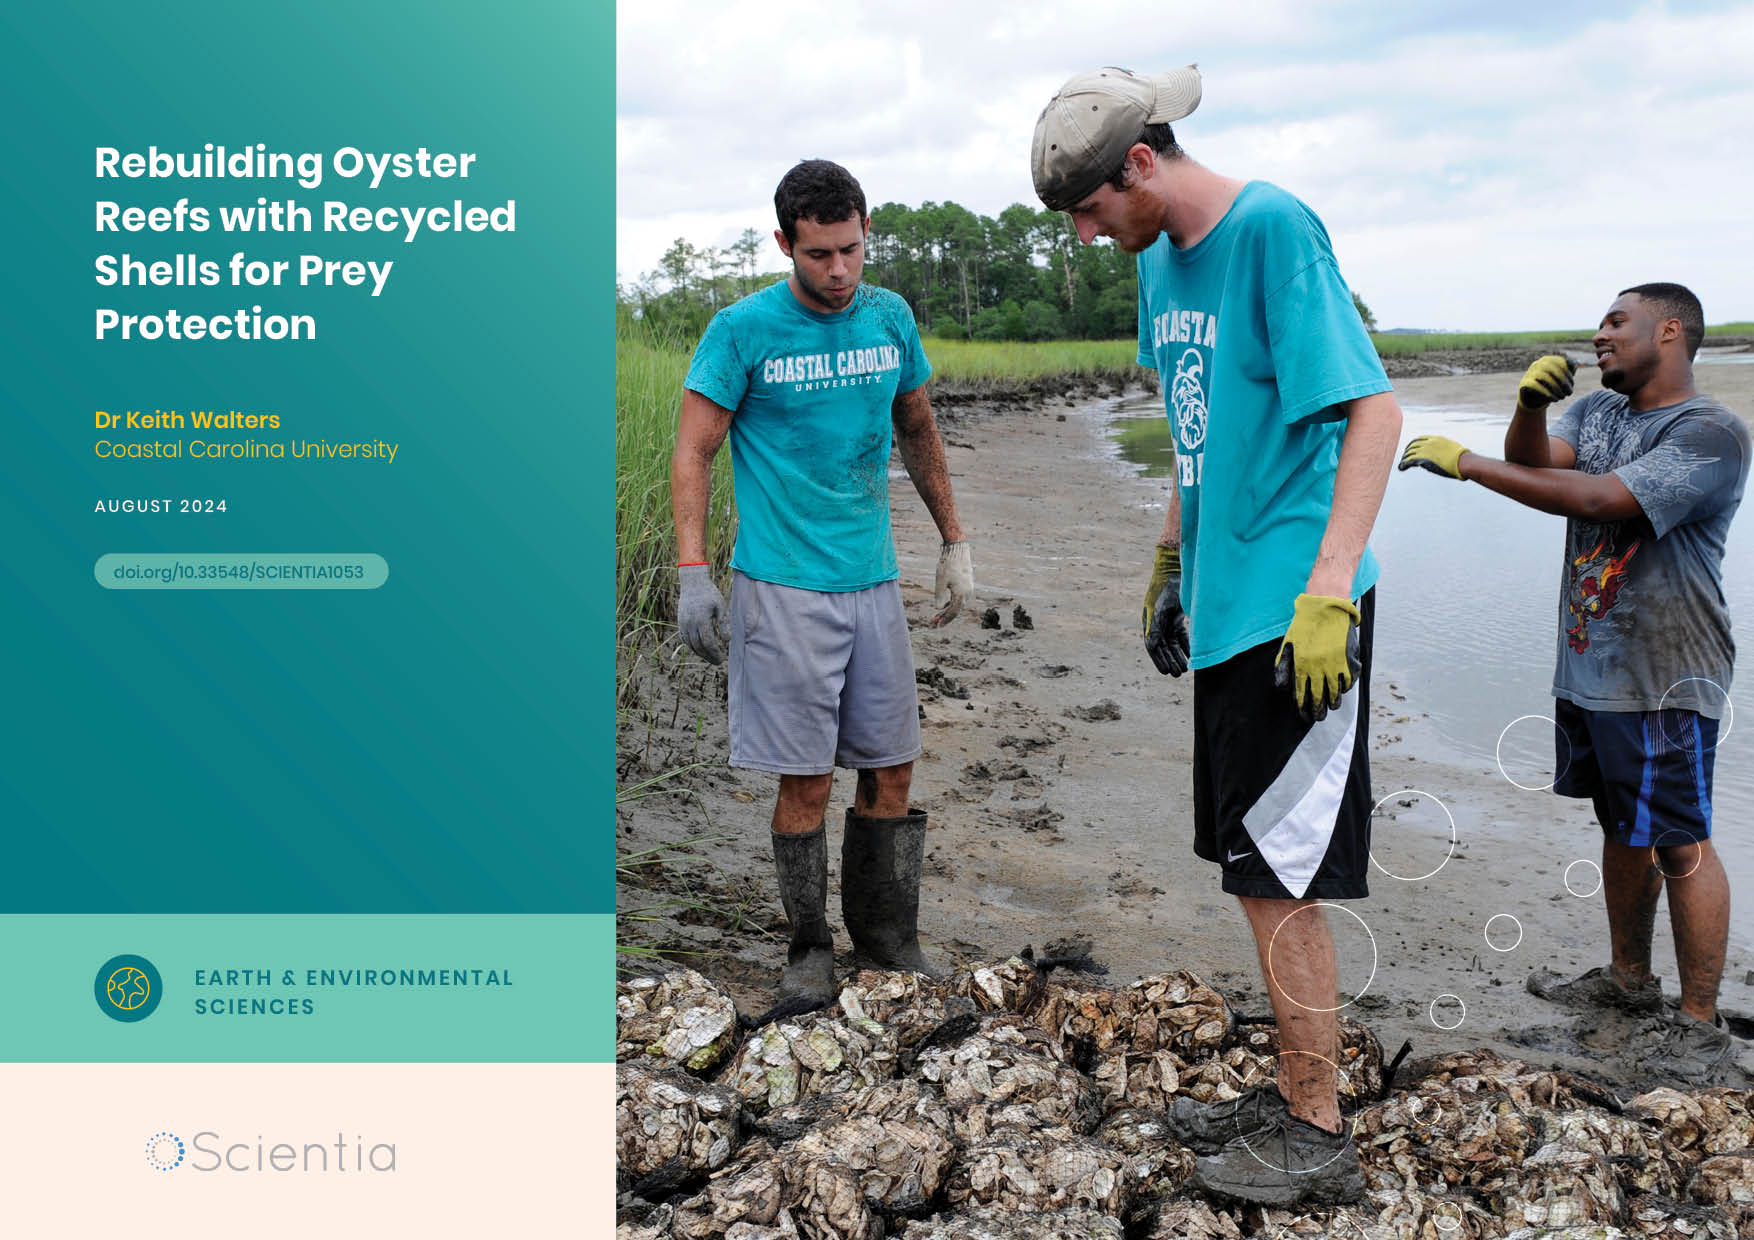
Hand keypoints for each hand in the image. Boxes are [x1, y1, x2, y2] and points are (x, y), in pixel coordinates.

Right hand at [677, 564, 726, 663]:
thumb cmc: (709, 593)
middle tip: (718, 662)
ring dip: (700, 653)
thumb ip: (723, 623)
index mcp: (701, 620)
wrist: (693, 582)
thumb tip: (727, 640)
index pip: (708, 642)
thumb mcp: (721, 605)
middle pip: (699, 646)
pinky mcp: (680, 622)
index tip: (723, 658)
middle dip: (709, 656)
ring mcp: (683, 623)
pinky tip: (700, 649)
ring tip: (710, 658)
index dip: (715, 652)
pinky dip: (692, 646)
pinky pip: (685, 639)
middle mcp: (690, 624)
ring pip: (691, 645)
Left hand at [932, 540, 973, 625]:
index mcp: (961, 594)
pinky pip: (960, 598)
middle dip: (945, 617)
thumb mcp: (940, 582)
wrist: (958, 551)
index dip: (945, 620)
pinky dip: (952, 603)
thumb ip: (939, 596)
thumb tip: (938, 608)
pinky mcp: (967, 584)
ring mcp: (968, 589)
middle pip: (956, 610)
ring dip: (948, 610)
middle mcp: (967, 594)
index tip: (937, 625)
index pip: (953, 612)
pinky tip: (945, 605)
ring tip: (938, 615)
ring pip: (958, 604)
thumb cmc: (948, 566)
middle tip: (934, 622)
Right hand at [1142, 544, 1188, 675]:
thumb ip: (1155, 627)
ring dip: (1178, 656)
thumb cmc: (1167, 588)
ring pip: (1173, 643)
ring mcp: (1167, 620)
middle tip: (1177, 674)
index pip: (1153, 646)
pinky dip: (1186, 645)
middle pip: (1163, 647)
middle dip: (1170, 660)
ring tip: (1184, 669)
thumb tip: (1151, 645)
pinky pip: (1181, 635)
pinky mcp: (1177, 616)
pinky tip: (1192, 655)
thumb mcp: (1161, 608)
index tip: (1166, 672)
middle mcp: (1157, 623)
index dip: (1159, 660)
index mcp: (1149, 622)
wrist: (1175, 570)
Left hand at [1273, 594, 1360, 723]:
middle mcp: (1319, 668)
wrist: (1326, 608)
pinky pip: (1349, 681)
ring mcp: (1335, 665)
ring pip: (1335, 693)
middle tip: (1317, 717)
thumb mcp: (1288, 644)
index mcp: (1302, 664)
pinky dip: (1346, 688)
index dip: (1302, 707)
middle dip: (1317, 711)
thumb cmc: (1304, 626)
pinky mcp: (1348, 659)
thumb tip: (1282, 686)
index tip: (1303, 715)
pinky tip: (1342, 690)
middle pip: (1319, 697)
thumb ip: (1283, 666)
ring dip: (1332, 703)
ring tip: (1330, 707)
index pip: (1301, 693)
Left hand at [1398, 435, 1467, 478]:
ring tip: (1402, 464)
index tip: (1411, 449)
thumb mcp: (1451, 448)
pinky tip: (1401, 468)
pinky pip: (1409, 461)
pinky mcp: (1423, 459)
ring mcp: (1425, 450)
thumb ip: (1442, 450)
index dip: (1413, 444)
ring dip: (1404, 458)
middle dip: (1407, 451)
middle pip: (1412, 445)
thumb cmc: (1462, 458)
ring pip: (1409, 453)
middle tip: (1404, 458)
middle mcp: (1429, 443)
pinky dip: (1404, 464)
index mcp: (1436, 439)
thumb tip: (1441, 455)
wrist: (1464, 461)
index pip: (1420, 439)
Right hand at [1517, 354, 1575, 410]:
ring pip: (1544, 377)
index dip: (1569, 373)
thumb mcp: (1562, 378)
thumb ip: (1569, 370)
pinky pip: (1536, 386)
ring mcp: (1529, 373)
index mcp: (1548, 360)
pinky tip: (1555, 399)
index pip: (1560, 362)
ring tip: (1562, 397)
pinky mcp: (1524, 383)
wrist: (1532, 399)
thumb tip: (1574, 364)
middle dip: (1564, 381)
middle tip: (1570, 393)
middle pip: (1553, 368)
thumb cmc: (1550, 387)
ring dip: (1556, 388)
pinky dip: (1547, 393)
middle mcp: (1538, 364)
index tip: (1572, 384)